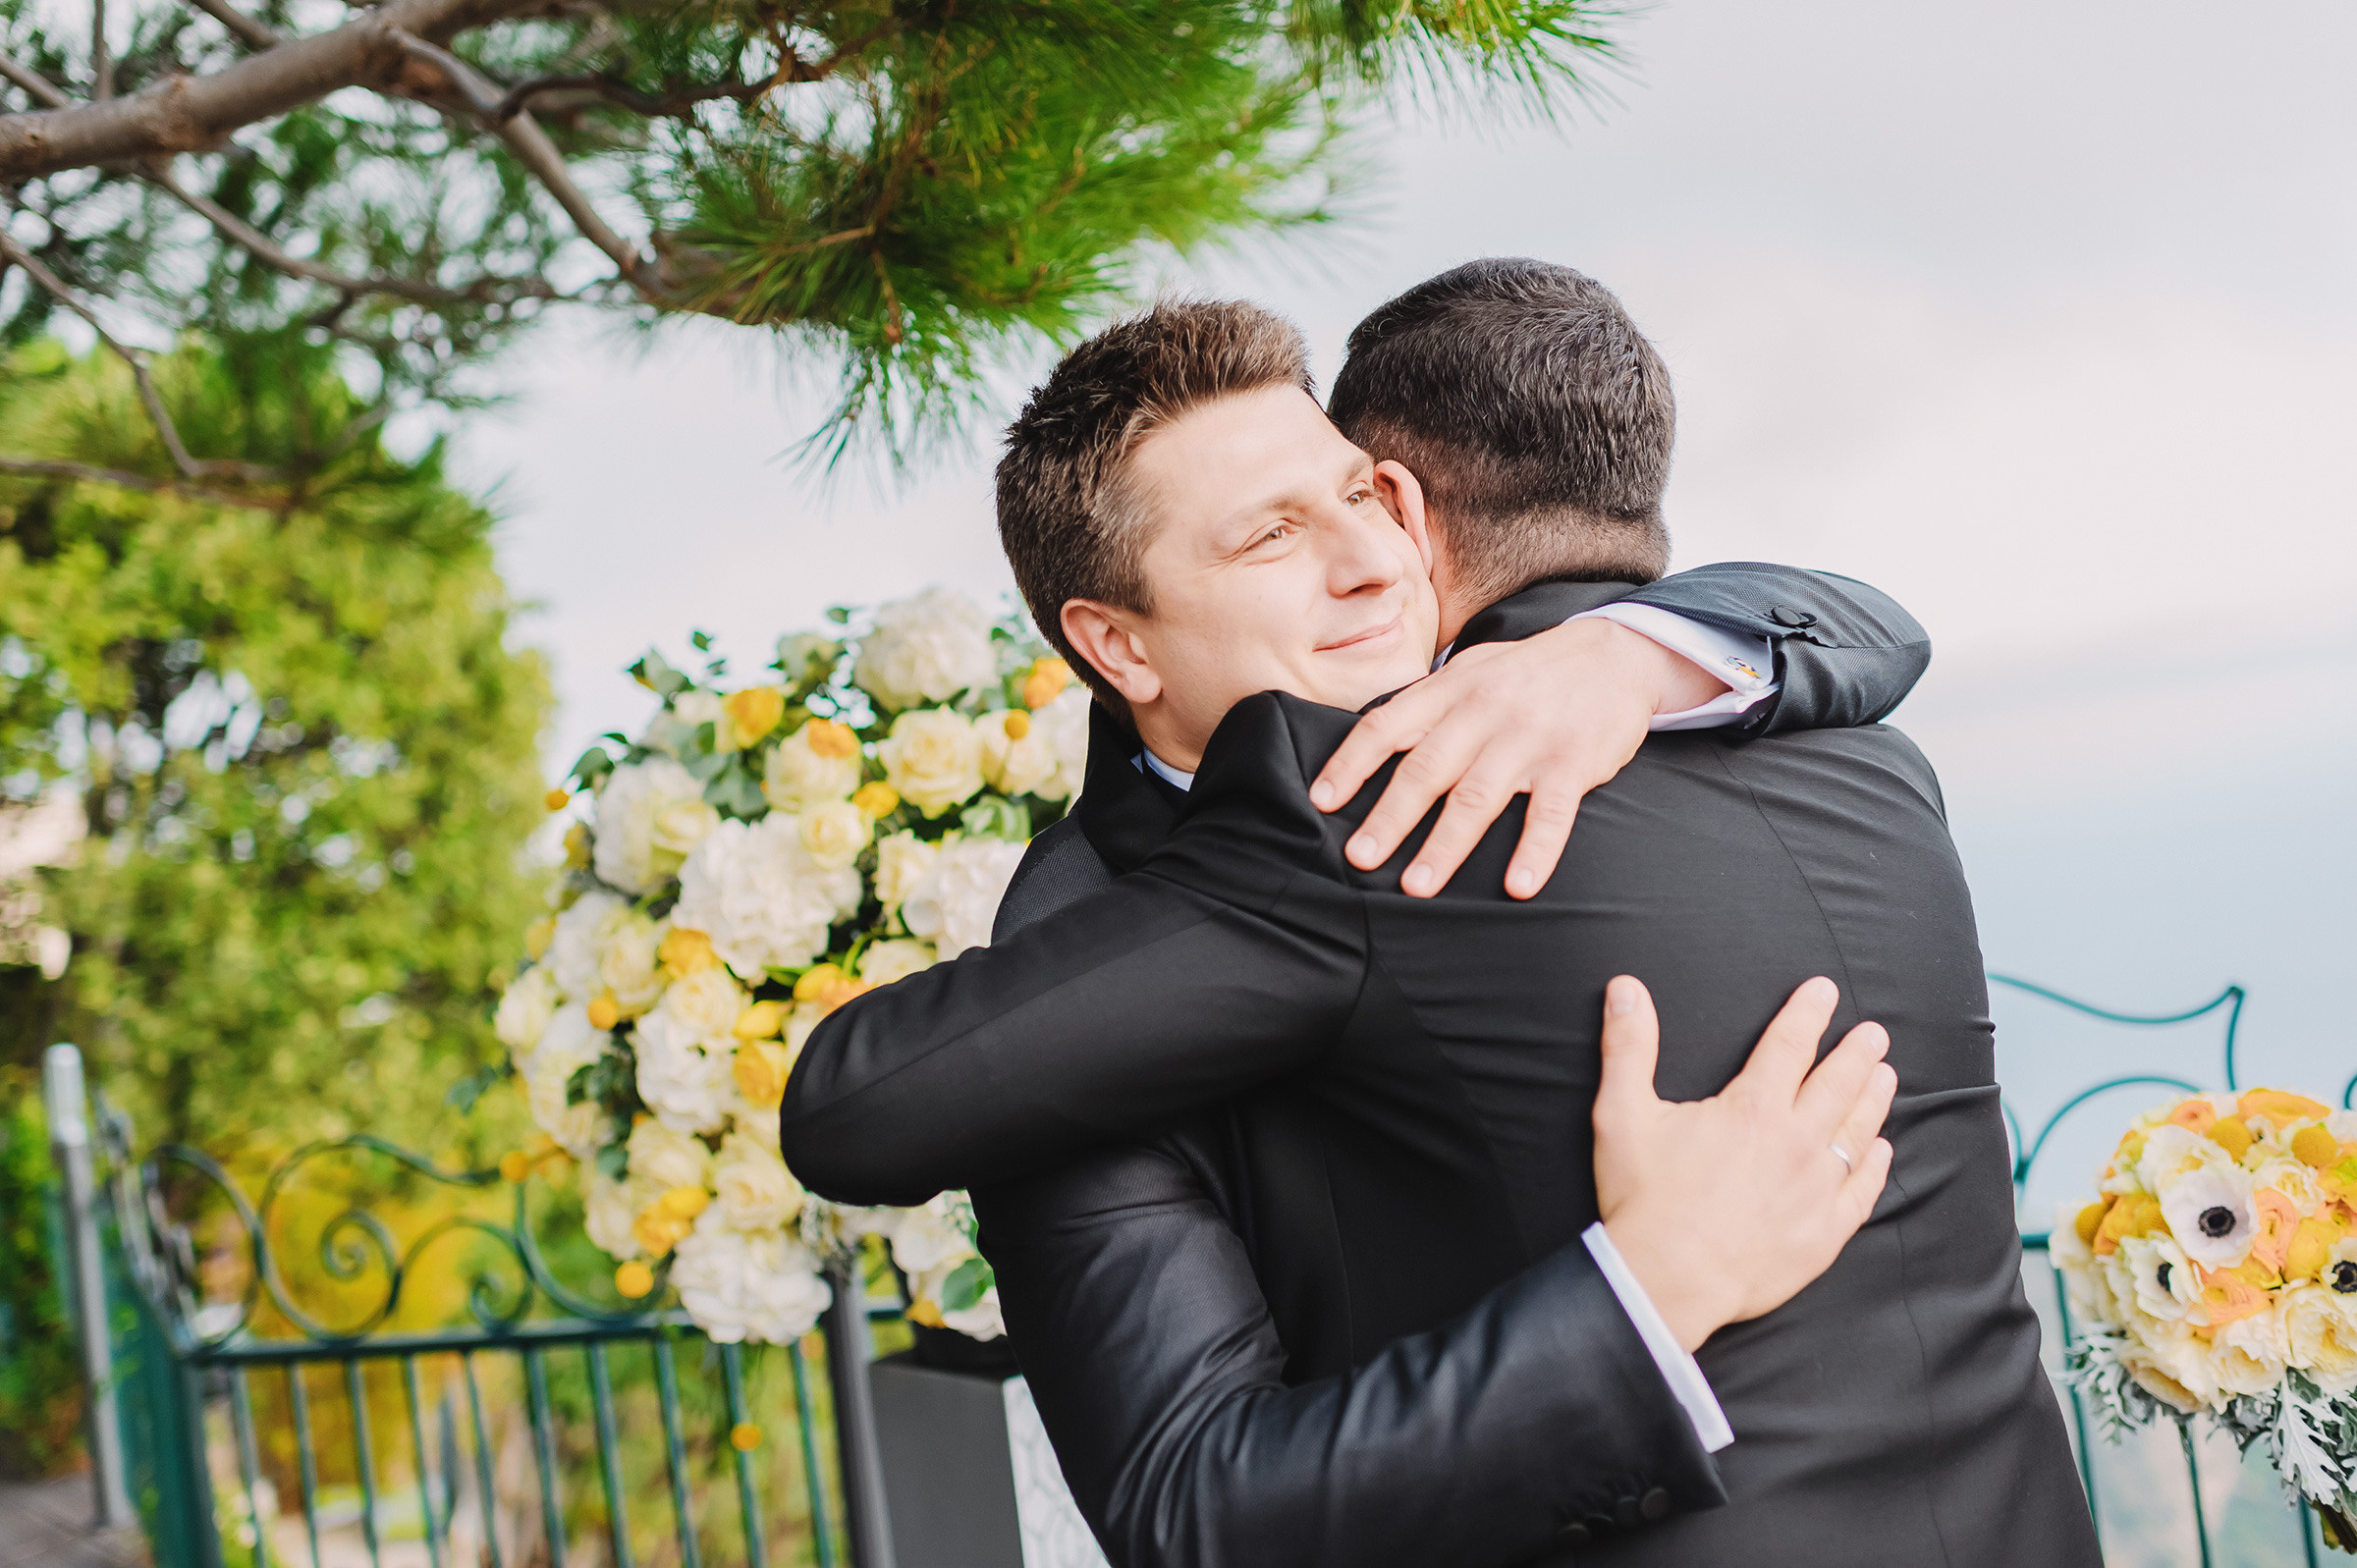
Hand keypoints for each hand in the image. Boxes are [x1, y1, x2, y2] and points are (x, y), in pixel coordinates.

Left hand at [1307, 618, 1726, 899]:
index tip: (1322, 802)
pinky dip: (1535, 850)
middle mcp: (1483, 711)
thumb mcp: (1471, 672)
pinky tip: (1518, 886)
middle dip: (1390, 817)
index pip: (1387, 725)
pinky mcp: (1574, 762)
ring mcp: (1529, 737)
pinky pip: (1552, 813)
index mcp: (1450, 690)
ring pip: (1479, 797)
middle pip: (1427, 769)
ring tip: (1417, 886)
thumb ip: (1426, 705)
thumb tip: (1371, 743)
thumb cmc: (1527, 674)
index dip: (1351, 763)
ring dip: (1445, 845)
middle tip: (1359, 859)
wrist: (1614, 654)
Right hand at [1593, 975, 1894, 1350]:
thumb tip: (1626, 990)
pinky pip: (1862, 1192)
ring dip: (1873, 1100)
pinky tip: (1882, 1151)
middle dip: (1857, 1054)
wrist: (1666, 1280)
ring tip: (1885, 1076)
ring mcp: (1815, 1190)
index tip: (1824, 991)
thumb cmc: (1644, 1198)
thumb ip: (1628, 1047)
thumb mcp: (1622, 1114)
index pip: (1788, 1046)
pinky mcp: (1823, 1233)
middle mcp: (1795, 1143)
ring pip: (1857, 1133)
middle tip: (1875, 1034)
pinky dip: (1876, 1167)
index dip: (1807, 1014)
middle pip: (1837, 1085)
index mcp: (1752, 1110)